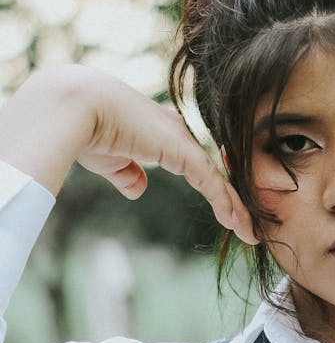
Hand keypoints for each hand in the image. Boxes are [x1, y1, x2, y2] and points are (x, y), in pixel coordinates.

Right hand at [0, 65, 256, 243]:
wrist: (77, 108)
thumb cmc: (86, 130)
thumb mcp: (110, 160)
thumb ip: (127, 174)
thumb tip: (139, 190)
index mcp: (161, 133)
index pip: (195, 164)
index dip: (211, 187)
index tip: (223, 210)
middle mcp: (177, 133)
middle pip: (212, 171)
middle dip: (231, 199)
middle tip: (247, 225)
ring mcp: (182, 140)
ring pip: (216, 179)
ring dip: (236, 208)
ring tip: (250, 233)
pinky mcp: (182, 150)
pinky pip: (211, 182)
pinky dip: (226, 203)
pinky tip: (237, 223)